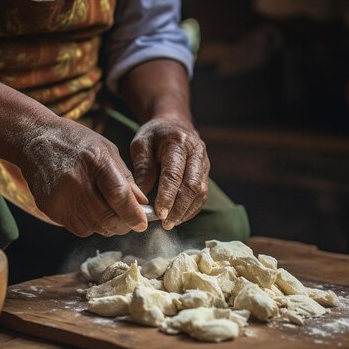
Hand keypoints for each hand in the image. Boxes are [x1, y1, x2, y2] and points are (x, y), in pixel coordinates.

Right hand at [17, 116, 147, 236]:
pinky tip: (90, 209)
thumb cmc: (76, 142)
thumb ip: (125, 178)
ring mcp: (61, 198)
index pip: (118, 196)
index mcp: (96, 162)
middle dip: (124, 224)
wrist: (35, 139)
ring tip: (109, 211)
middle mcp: (77, 182)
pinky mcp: (50, 209)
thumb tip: (142, 204)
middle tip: (130, 221)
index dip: (134, 214)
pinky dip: (91, 224)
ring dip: (108, 226)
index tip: (142, 223)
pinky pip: (79, 229)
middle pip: (108, 218)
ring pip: (96, 228)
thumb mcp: (107, 150)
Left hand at [130, 115, 209, 229]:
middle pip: (192, 185)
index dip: (167, 195)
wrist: (175, 123)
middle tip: (165, 223)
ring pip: (201, 192)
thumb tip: (142, 194)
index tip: (159, 213)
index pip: (174, 173)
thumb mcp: (141, 143)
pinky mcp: (206, 172)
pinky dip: (192, 209)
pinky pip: (203, 194)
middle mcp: (196, 152)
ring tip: (170, 224)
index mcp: (178, 142)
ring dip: (186, 211)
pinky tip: (179, 218)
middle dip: (179, 207)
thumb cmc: (154, 135)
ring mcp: (204, 162)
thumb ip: (143, 167)